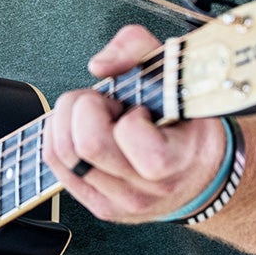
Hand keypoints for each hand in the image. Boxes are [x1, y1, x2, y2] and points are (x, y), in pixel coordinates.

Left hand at [42, 24, 229, 223]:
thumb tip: (99, 66)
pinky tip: (81, 129)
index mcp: (176, 158)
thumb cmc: (186, 122)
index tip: (139, 108)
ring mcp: (122, 203)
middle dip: (85, 108)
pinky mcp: (100, 206)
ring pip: (63, 154)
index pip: (131, 136)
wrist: (200, 174)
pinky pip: (56, 165)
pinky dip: (59, 135)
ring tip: (96, 117)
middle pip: (86, 146)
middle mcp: (148, 189)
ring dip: (69, 121)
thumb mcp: (175, 73)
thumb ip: (138, 48)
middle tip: (106, 104)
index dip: (127, 112)